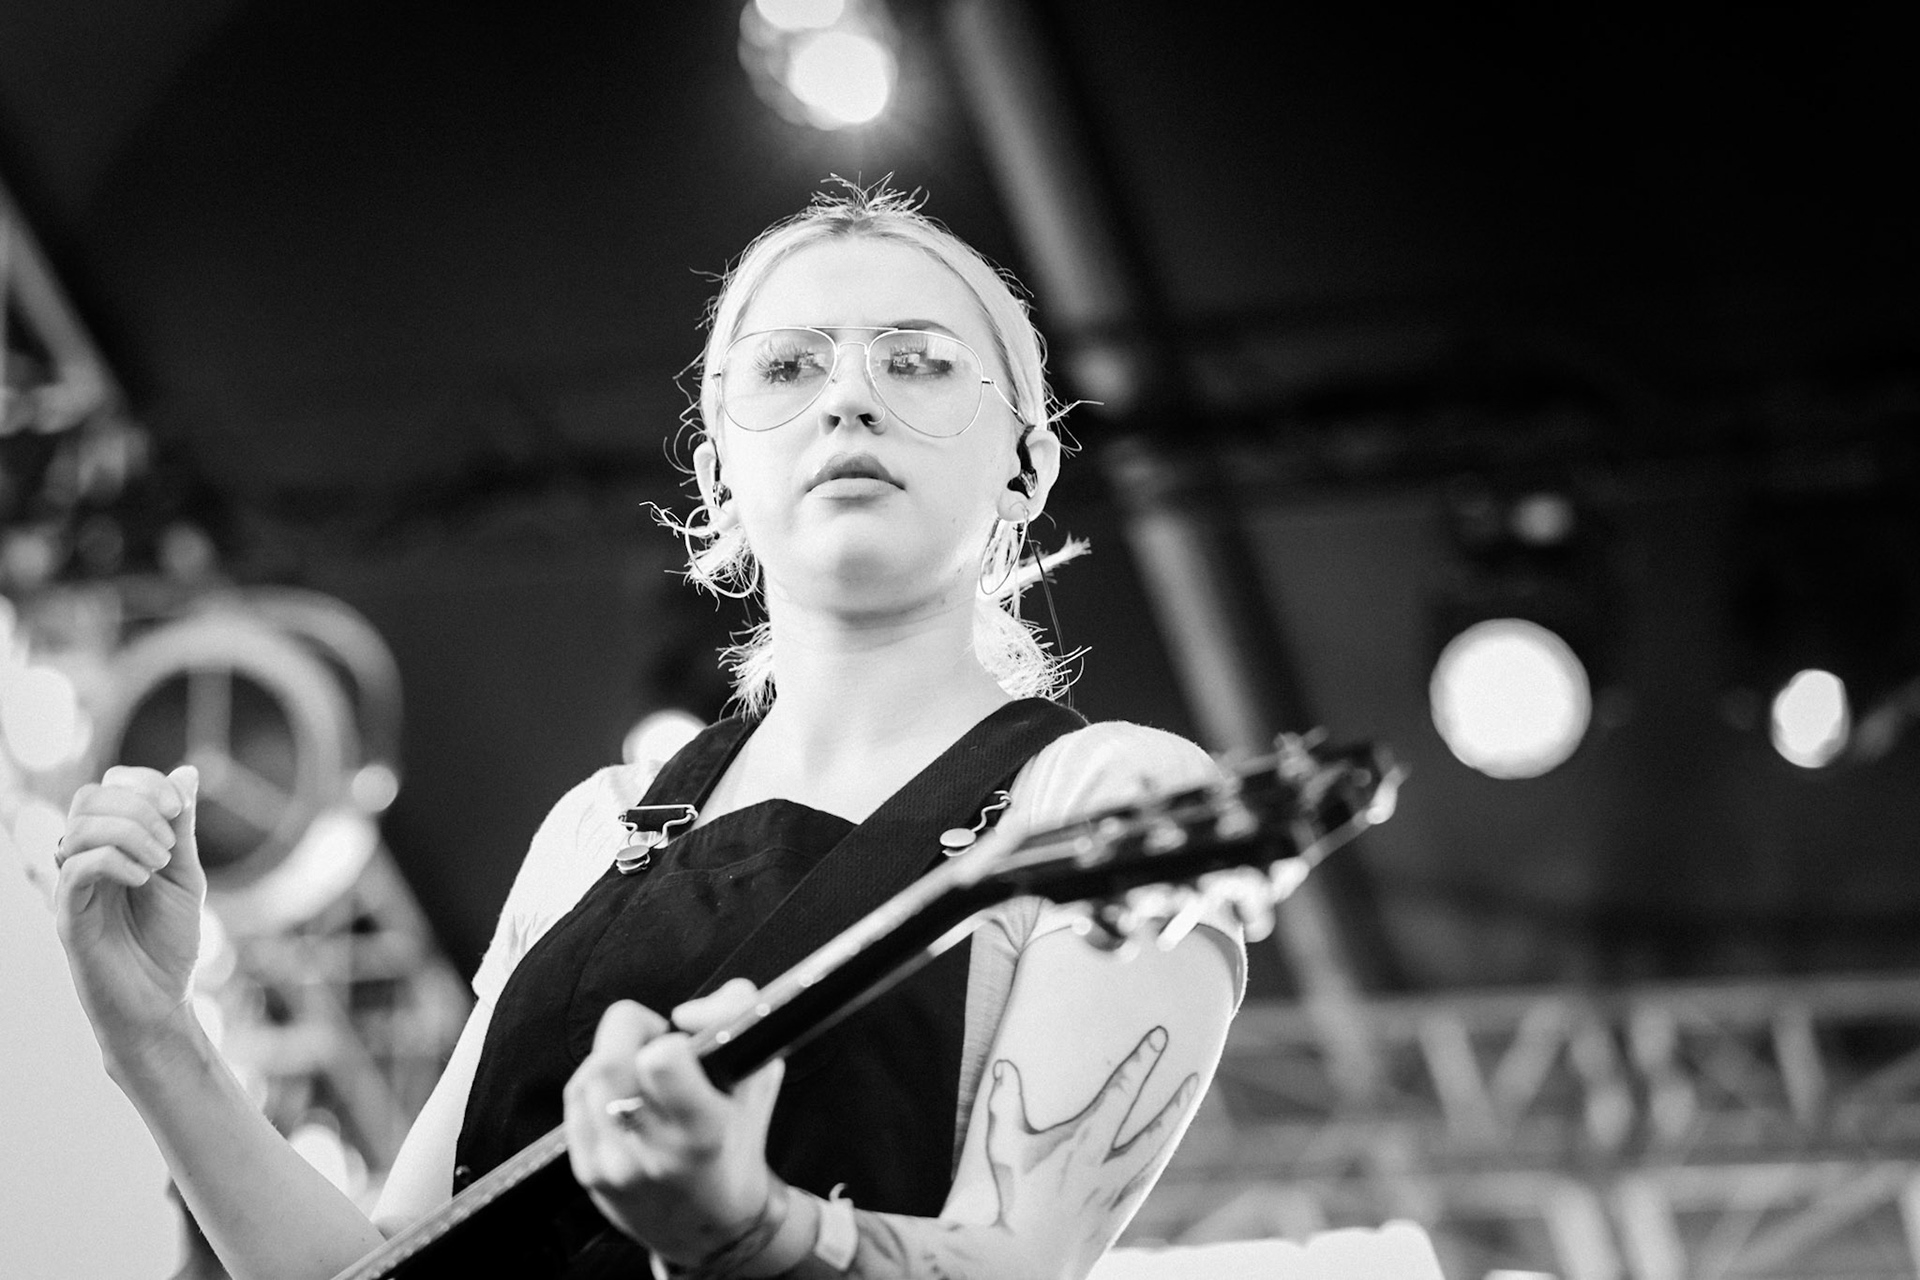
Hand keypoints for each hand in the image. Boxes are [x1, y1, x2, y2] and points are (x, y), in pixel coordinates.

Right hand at [54, 765, 206, 1062]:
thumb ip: (180, 826)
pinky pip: (75, 869)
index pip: (108, 786)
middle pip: (88, 798)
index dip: (142, 783)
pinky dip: (115, 861)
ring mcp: (74, 888)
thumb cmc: (169, 941)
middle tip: (170, 844)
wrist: (161, 1002)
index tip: (179, 808)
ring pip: (79, 828)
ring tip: (159, 864)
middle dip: (137, 806)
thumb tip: (186, 771)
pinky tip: (143, 879)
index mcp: (113, 846)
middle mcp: (86, 861)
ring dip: (130, 833)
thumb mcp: (184, 874)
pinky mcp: (69, 917)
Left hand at [564, 978, 786, 1263]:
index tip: (683, 1046)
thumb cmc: (739, 1143)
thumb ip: (739, 1016)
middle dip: (631, 1030)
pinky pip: (575, 1098)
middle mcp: (653, 1153)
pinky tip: (624, 1095)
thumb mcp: (759, 1077)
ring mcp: (613, 1165)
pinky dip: (597, 1082)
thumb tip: (683, 1013)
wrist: (709, 1228)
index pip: (660, 1062)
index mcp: (702, 1132)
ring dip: (613, 1055)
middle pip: (609, 1060)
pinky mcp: (586, 1171)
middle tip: (655, 1040)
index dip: (667, 1039)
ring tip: (641, 1071)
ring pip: (588, 1074)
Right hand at [984, 1025, 1198, 1230]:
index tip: (1160, 1037)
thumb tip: (1004, 1067)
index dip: (1142, 1061)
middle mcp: (1109, 1167)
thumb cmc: (1013, 1200)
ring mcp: (1114, 1194)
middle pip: (1153, 1128)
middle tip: (1194, 1075)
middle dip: (1175, 1099)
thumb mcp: (1003, 1146)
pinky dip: (1154, 1162)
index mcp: (1085, 1143)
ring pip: (1154, 1155)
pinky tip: (1160, 1152)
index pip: (1121, 1092)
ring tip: (1186, 1101)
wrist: (1026, 1262)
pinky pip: (1142, 1182)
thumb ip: (1004, 1103)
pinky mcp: (1113, 1215)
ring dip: (1171, 1127)